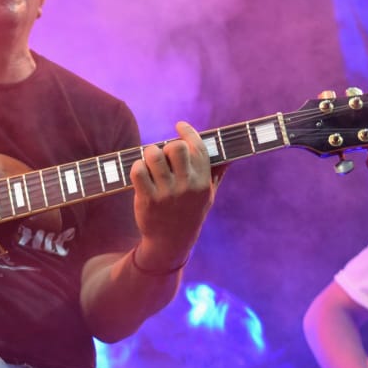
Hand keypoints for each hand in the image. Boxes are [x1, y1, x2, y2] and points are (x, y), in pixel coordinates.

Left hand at [129, 121, 222, 269]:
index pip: (198, 148)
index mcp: (203, 182)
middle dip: (168, 146)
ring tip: (151, 162)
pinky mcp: (147, 199)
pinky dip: (137, 166)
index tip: (180, 125)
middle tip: (165, 155)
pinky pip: (138, 170)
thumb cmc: (190, 213)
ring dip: (150, 154)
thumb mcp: (208, 196)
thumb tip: (229, 156)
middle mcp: (186, 186)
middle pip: (175, 147)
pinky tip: (141, 172)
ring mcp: (166, 193)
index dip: (188, 132)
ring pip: (154, 155)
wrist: (171, 242)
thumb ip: (216, 173)